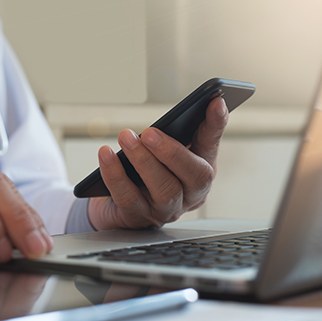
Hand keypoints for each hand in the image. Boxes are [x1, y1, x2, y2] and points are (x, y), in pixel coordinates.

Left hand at [88, 97, 228, 229]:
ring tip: (126, 137)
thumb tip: (174, 115)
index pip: (211, 144)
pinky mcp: (138, 219)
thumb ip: (169, 135)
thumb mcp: (156, 152)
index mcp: (199, 169)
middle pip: (195, 176)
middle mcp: (190, 194)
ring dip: (143, 161)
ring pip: (165, 190)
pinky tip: (105, 154)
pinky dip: (115, 175)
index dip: (216, 125)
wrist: (111, 205)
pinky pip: (128, 197)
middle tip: (150, 132)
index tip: (216, 101)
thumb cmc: (140, 173)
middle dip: (172, 152)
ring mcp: (166, 210)